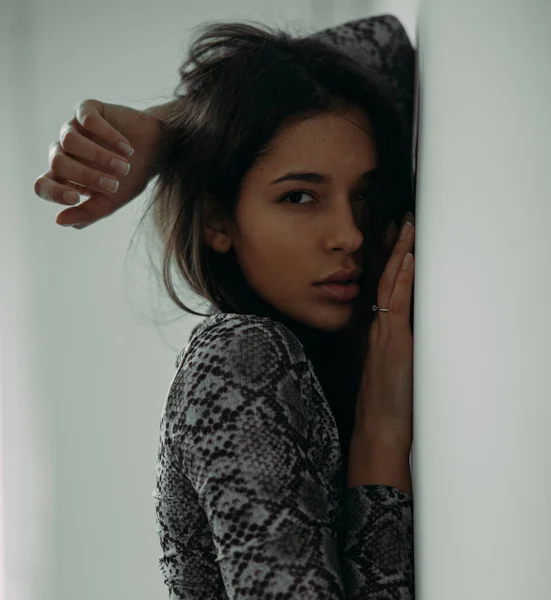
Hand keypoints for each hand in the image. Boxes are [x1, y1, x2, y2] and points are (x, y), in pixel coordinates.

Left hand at [34, 99, 163, 227]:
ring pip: (69, 140)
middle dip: (86, 176)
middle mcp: (65, 151)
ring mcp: (74, 128)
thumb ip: (88, 213)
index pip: (42, 184)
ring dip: (99, 156)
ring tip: (124, 166)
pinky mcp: (87, 110)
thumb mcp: (112, 202)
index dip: (52, 193)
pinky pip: (87, 120)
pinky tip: (127, 148)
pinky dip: (108, 136)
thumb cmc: (132, 178)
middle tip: (114, 185)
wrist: (157, 151)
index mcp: (65, 176)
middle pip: (58, 163)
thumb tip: (60, 221)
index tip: (75, 198)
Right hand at [354, 212, 414, 450]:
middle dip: (392, 248)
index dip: (390, 261)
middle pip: (384, 278)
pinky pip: (396, 303)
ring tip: (406, 228)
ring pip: (390, 284)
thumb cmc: (388, 401)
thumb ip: (398, 344)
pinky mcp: (392, 342)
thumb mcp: (394, 367)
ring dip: (399, 255)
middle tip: (398, 219)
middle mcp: (378, 325)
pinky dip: (401, 279)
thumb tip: (410, 327)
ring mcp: (384, 332)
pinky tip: (407, 259)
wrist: (379, 427)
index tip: (395, 238)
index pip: (385, 286)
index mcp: (379, 329)